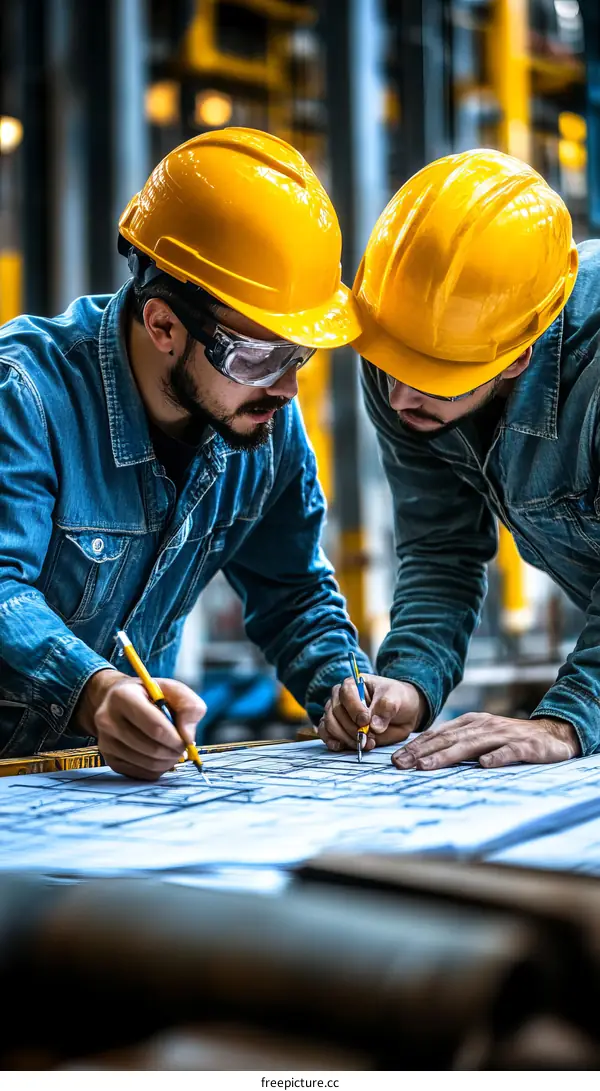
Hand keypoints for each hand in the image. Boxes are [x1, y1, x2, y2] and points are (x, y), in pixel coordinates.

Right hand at [76, 669, 205, 779]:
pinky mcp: (109, 759)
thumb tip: (187, 737)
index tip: (186, 739)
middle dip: (174, 751)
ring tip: (172, 750)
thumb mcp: (174, 690)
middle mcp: (107, 719)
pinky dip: (156, 769)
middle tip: (182, 747)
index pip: (155, 727)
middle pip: (151, 748)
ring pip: (147, 763)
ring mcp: (105, 742)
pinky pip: (140, 774)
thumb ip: (189, 707)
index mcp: (123, 696)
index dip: (176, 738)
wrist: (119, 701)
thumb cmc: (150, 695)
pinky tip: (159, 757)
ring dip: (167, 762)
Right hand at [318, 674, 426, 751]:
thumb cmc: (396, 700)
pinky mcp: (335, 728)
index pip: (346, 693)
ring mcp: (336, 713)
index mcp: (354, 683)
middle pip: (336, 712)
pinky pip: (326, 734)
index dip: (354, 708)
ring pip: (330, 724)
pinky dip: (332, 741)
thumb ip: (386, 708)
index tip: (366, 721)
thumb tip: (374, 726)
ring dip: (345, 737)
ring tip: (364, 744)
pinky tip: (342, 746)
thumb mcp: (395, 699)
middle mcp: (340, 697)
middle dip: (352, 728)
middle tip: (369, 739)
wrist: (401, 714)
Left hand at [392, 712, 580, 770]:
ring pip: (471, 745)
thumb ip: (458, 744)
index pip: (437, 734)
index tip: (395, 760)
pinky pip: (508, 752)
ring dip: (447, 755)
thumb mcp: (481, 736)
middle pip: (448, 739)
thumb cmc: (509, 739)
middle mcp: (483, 726)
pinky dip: (496, 757)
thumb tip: (424, 758)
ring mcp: (503, 735)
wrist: (551, 735)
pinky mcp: (524, 746)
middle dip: (422, 752)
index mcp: (470, 723)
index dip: (416, 746)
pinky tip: (484, 765)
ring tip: (426, 766)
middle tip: (401, 765)